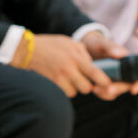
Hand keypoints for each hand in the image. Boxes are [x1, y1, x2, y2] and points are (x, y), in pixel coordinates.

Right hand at [14, 34, 137, 100]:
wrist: (29, 50)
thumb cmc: (52, 45)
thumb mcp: (71, 43)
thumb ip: (83, 54)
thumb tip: (93, 67)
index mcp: (76, 57)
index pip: (95, 73)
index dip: (104, 81)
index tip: (109, 84)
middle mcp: (69, 69)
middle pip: (86, 87)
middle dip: (88, 86)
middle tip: (85, 80)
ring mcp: (60, 78)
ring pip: (76, 92)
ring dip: (76, 88)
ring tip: (71, 78)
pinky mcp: (52, 84)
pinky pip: (65, 93)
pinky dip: (66, 90)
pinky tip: (63, 81)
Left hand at [81, 30, 137, 98]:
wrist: (84, 48)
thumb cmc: (96, 44)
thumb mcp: (102, 43)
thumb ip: (112, 47)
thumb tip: (121, 54)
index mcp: (127, 62)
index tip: (133, 90)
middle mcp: (122, 73)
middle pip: (126, 86)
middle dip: (118, 89)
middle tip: (108, 89)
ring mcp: (113, 80)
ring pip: (115, 93)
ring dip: (107, 93)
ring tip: (95, 88)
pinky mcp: (103, 85)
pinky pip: (105, 93)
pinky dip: (100, 93)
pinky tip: (93, 87)